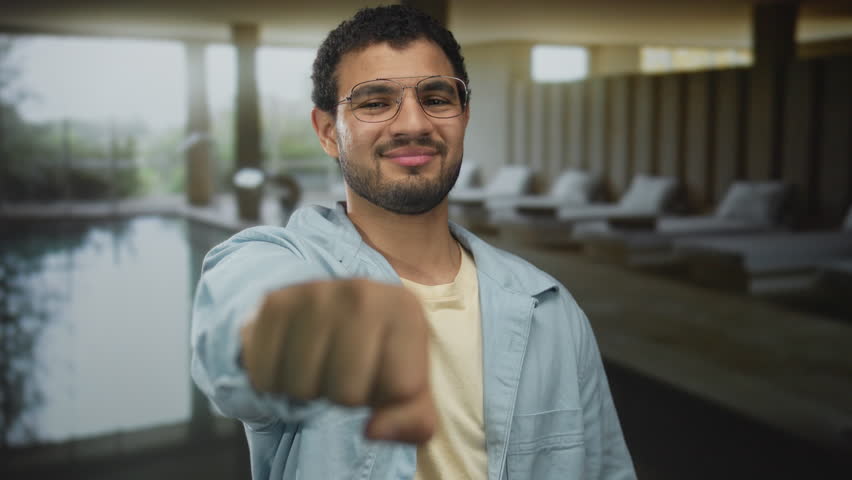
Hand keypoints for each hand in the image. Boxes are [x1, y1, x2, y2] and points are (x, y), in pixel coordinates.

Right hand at [240, 278, 434, 443]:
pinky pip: (266, 374)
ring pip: (302, 386)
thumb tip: (373, 430)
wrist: (333, 314)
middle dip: (343, 396)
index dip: (386, 397)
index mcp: (405, 310)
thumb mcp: (409, 391)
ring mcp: (315, 292)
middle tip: (343, 372)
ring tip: (318, 363)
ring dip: (307, 390)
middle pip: (346, 392)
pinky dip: (274, 381)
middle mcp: (363, 292)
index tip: (381, 373)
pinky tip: (290, 358)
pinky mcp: (275, 301)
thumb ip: (412, 422)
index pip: (399, 389)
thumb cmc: (377, 357)